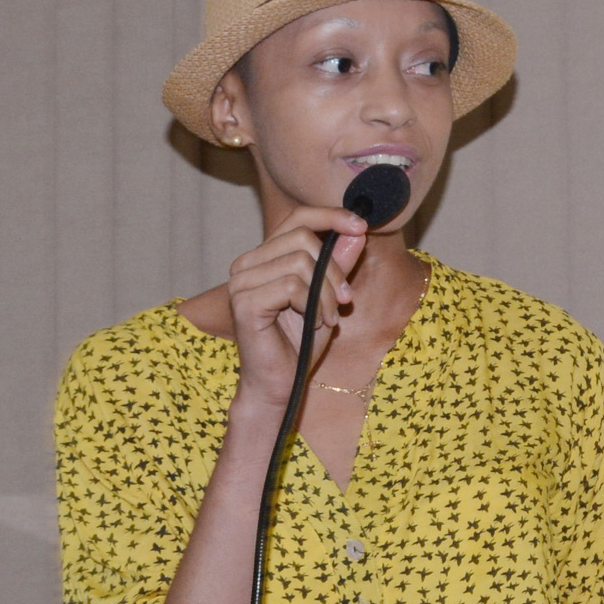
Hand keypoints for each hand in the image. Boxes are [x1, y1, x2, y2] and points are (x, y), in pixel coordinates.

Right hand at [219, 211, 371, 421]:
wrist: (279, 386)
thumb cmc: (299, 344)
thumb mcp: (328, 296)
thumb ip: (338, 264)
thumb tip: (356, 231)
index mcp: (263, 258)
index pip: (297, 218)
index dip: (331, 216)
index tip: (362, 227)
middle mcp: (246, 265)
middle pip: (302, 237)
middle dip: (334, 269)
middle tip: (344, 300)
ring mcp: (241, 282)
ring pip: (300, 261)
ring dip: (326, 292)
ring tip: (328, 318)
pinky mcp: (244, 302)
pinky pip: (292, 285)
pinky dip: (314, 304)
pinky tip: (317, 324)